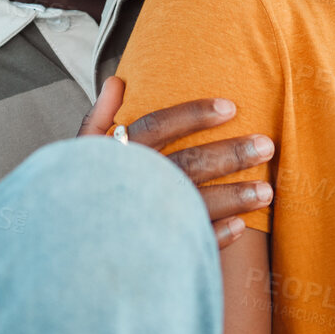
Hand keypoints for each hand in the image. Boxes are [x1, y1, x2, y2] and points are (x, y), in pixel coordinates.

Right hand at [81, 75, 274, 246]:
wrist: (66, 250)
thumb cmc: (75, 193)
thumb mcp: (80, 153)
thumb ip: (99, 117)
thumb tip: (116, 81)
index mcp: (118, 154)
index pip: (159, 125)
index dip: (194, 114)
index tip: (231, 108)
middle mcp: (135, 183)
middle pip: (190, 162)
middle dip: (231, 154)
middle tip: (266, 145)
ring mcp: (146, 220)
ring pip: (199, 204)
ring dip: (235, 197)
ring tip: (267, 191)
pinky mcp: (153, 252)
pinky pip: (191, 244)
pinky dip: (216, 236)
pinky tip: (240, 226)